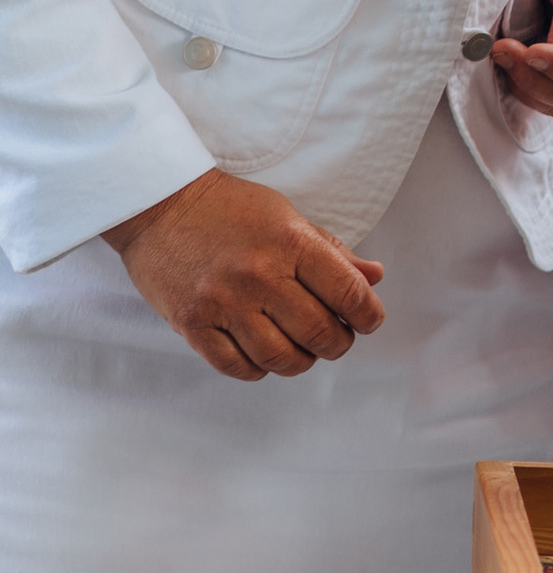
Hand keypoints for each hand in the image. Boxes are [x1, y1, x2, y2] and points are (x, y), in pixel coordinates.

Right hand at [105, 170, 385, 381]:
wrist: (159, 203)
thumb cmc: (229, 209)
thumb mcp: (288, 218)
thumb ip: (332, 252)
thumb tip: (374, 277)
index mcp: (290, 242)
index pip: (349, 293)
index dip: (369, 315)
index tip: (368, 320)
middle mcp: (259, 274)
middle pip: (318, 333)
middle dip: (338, 343)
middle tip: (336, 338)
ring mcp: (223, 302)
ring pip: (280, 358)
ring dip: (301, 361)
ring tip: (302, 350)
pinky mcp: (192, 324)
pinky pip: (236, 366)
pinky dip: (259, 369)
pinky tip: (264, 355)